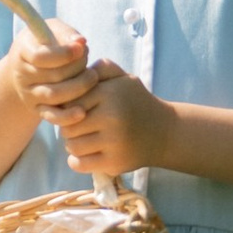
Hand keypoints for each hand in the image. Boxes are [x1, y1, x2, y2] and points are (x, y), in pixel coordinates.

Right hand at [9, 20, 108, 128]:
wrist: (30, 67)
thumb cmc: (47, 43)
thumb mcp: (52, 30)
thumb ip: (66, 33)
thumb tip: (80, 42)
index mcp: (22, 52)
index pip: (41, 57)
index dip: (64, 53)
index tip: (82, 48)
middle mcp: (22, 74)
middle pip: (52, 76)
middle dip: (77, 68)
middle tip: (89, 60)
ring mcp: (28, 94)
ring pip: (54, 96)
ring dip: (78, 87)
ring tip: (93, 77)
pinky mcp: (37, 109)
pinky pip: (52, 116)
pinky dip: (67, 116)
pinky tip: (82, 112)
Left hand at [52, 65, 175, 178]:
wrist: (165, 132)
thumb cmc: (136, 102)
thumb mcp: (123, 78)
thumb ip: (100, 68)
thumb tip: (75, 70)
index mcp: (110, 93)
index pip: (69, 102)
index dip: (67, 107)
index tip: (75, 110)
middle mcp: (112, 116)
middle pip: (67, 125)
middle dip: (68, 127)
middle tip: (78, 127)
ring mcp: (114, 141)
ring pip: (72, 145)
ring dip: (73, 144)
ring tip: (83, 139)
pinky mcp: (115, 162)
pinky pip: (80, 164)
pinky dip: (77, 161)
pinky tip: (86, 154)